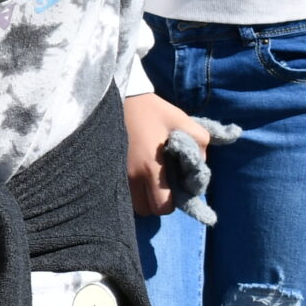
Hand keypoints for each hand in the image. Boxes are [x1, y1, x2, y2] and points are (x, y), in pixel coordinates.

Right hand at [124, 91, 203, 216]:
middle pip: (145, 210)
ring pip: (130, 203)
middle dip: (155, 202)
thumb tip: (200, 164)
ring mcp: (114, 173)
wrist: (120, 95)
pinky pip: (119, 190)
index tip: (173, 189)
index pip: (162, 207)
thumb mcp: (183, 121)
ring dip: (140, 196)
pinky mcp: (104, 168)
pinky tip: (133, 172)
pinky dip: (128, 188)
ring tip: (146, 179)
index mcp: (150, 168)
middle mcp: (130, 176)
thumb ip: (201, 144)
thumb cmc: (152, 110)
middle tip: (160, 185)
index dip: (171, 203)